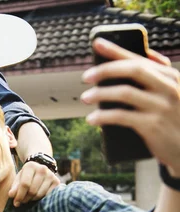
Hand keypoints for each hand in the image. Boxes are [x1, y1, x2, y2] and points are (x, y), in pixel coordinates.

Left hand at [8, 162, 59, 206]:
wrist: (40, 170)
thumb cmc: (27, 176)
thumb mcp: (19, 179)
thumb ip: (14, 187)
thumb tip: (11, 195)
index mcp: (30, 166)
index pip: (25, 184)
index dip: (19, 195)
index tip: (16, 202)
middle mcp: (42, 169)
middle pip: (32, 191)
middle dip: (25, 198)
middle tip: (22, 201)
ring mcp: (51, 175)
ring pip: (40, 194)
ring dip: (32, 199)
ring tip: (29, 198)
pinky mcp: (57, 182)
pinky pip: (48, 196)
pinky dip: (41, 199)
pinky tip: (37, 196)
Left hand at [81, 38, 179, 175]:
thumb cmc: (173, 120)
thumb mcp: (171, 95)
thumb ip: (157, 78)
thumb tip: (136, 57)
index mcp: (171, 77)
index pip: (140, 58)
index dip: (116, 50)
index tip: (96, 42)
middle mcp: (169, 88)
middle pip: (133, 70)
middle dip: (106, 70)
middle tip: (86, 76)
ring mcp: (161, 107)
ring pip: (124, 93)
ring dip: (100, 94)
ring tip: (85, 98)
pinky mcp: (152, 126)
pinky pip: (121, 116)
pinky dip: (103, 116)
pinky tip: (91, 119)